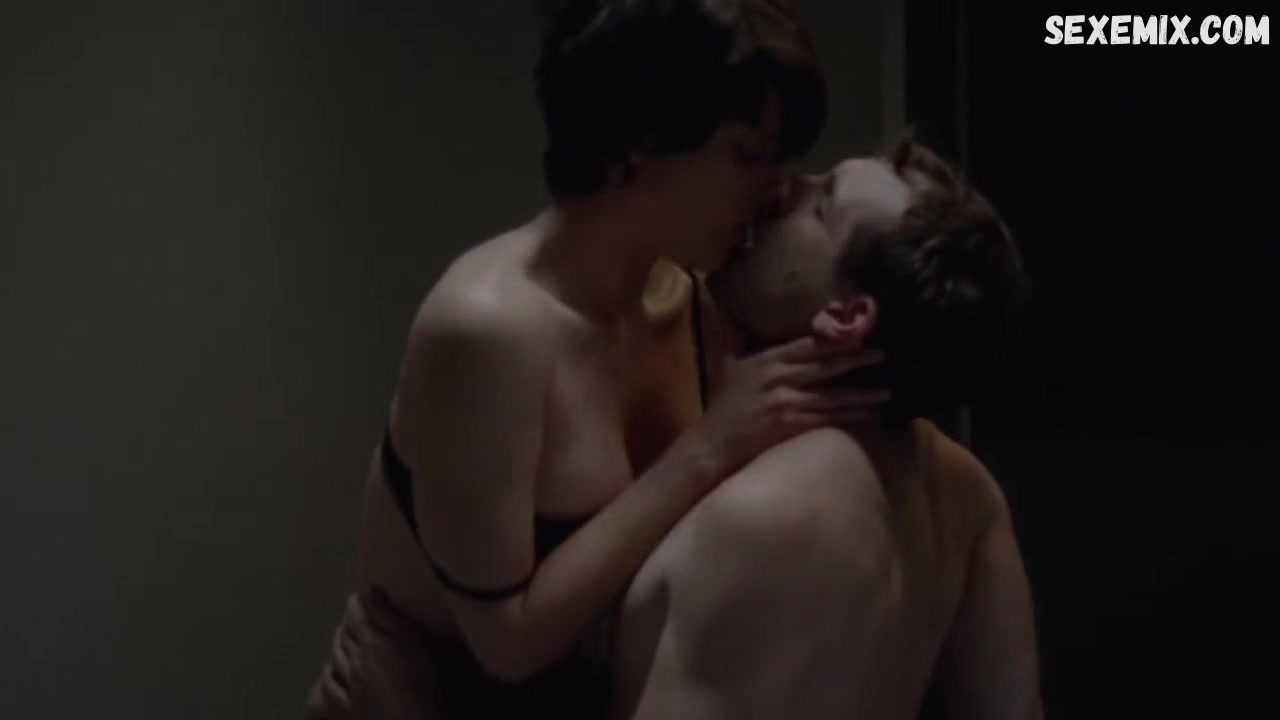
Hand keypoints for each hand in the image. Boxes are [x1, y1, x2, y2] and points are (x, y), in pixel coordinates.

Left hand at [304, 590, 446, 719]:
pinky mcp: (342, 712)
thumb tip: (368, 589)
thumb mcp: (416, 645)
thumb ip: (390, 617)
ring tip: (342, 639)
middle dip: (348, 623)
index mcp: (374, 642)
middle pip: (344, 637)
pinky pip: (327, 689)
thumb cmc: (424, 688)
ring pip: (334, 660)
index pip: (359, 615)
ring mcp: (346, 689)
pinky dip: (327, 676)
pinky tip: (328, 675)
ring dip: (337, 646)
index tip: (363, 594)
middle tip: (355, 615)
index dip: (359, 603)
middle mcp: (354, 662)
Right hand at [695, 336, 887, 478]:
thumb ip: (748, 348)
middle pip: (825, 366)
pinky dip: (849, 416)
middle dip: (856, 359)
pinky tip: (868, 415)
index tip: (858, 334)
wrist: (712, 443)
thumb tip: (748, 322)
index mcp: (766, 360)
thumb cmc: (722, 406)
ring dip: (861, 393)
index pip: (806, 345)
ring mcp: (785, 402)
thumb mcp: (731, 368)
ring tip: (886, 391)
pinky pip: (827, 419)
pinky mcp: (790, 425)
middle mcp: (778, 377)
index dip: (834, 340)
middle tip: (882, 354)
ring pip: (832, 395)